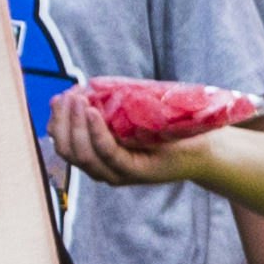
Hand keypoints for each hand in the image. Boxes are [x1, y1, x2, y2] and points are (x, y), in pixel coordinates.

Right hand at [50, 93, 205, 189]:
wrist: (206, 148)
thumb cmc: (169, 130)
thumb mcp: (131, 117)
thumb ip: (109, 108)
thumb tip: (80, 89)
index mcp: (98, 158)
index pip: (63, 144)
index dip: (57, 120)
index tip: (61, 97)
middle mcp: (103, 170)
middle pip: (67, 149)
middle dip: (62, 120)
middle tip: (67, 96)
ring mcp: (118, 174)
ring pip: (83, 153)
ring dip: (75, 124)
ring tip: (78, 100)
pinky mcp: (136, 173)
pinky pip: (108, 153)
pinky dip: (96, 132)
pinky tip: (92, 113)